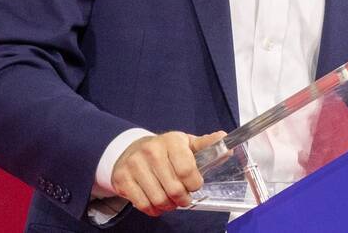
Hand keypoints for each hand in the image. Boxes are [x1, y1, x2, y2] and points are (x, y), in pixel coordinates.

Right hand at [110, 130, 225, 216]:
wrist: (131, 149)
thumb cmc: (165, 150)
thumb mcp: (186, 144)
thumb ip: (206, 145)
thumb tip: (224, 138)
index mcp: (171, 141)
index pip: (187, 170)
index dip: (194, 184)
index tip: (194, 184)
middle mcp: (151, 151)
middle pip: (174, 189)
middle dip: (182, 199)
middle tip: (183, 197)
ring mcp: (134, 164)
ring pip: (158, 199)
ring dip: (168, 206)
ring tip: (171, 201)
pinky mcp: (122, 178)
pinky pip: (142, 204)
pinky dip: (153, 209)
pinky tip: (157, 203)